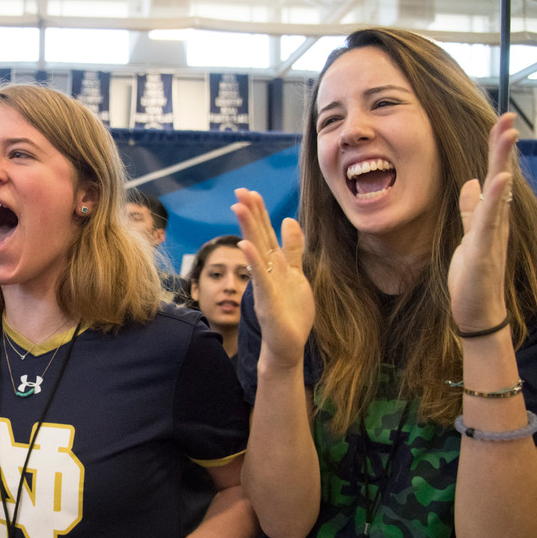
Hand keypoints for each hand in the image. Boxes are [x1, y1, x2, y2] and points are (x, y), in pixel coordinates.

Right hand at [232, 188, 314, 368]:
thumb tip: (289, 219)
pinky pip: (260, 278)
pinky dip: (254, 261)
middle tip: (240, 191)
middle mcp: (266, 272)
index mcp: (274, 265)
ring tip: (239, 208)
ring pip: (256, 252)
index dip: (259, 213)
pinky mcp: (267, 300)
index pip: (265, 233)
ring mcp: (265, 285)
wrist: (287, 346)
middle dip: (250, 214)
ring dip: (248, 230)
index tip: (251, 192)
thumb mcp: (296, 274)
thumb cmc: (291, 313)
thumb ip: (292, 248)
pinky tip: (246, 246)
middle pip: (258, 237)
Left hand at [448, 113, 516, 331]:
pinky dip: (494, 199)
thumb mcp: (468, 237)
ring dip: (502, 163)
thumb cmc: (473, 276)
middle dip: (502, 147)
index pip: (495, 176)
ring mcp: (493, 234)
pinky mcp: (484, 250)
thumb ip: (471, 211)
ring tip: (507, 135)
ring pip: (500, 193)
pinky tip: (498, 179)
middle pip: (502, 177)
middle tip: (507, 117)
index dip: (495, 151)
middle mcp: (497, 222)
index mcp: (492, 217)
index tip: (499, 123)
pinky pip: (490, 221)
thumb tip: (472, 183)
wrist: (477, 310)